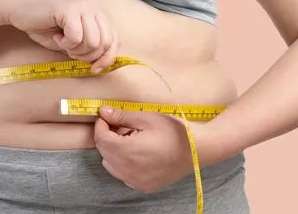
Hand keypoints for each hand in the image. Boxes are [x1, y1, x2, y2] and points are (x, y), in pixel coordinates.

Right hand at [6, 0, 119, 72]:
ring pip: (92, 42)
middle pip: (105, 43)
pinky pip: (76, 38)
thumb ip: (87, 47)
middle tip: (69, 51)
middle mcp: (93, 7)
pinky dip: (65, 44)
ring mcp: (83, 6)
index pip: (114, 39)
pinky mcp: (70, 9)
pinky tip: (56, 36)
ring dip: (75, 50)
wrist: (19, 9)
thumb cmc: (43, 26)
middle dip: (88, 55)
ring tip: (62, 42)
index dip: (108, 58)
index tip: (95, 70)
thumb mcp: (70, 40)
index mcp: (96, 13)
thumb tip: (101, 64)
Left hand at [94, 105, 212, 192]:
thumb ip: (121, 116)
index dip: (100, 125)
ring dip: (113, 151)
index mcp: (127, 151)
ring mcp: (135, 181)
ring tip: (129, 139)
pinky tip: (137, 153)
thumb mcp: (146, 118)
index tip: (106, 116)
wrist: (197, 149)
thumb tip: (103, 111)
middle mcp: (128, 170)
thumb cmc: (174, 131)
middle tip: (118, 124)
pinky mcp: (143, 186)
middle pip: (104, 152)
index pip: (100, 139)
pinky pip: (123, 175)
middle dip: (106, 136)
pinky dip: (123, 164)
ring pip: (111, 166)